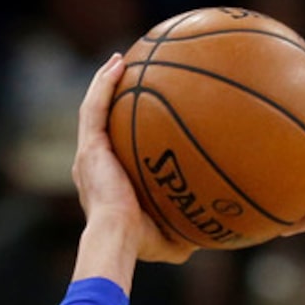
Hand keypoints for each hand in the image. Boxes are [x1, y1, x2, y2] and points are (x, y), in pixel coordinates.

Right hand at [73, 56, 193, 265]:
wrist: (117, 238)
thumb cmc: (141, 244)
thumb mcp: (172, 240)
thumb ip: (188, 233)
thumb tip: (214, 232)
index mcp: (108, 183)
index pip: (115, 149)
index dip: (123, 129)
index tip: (141, 114)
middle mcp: (94, 166)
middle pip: (102, 123)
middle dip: (113, 99)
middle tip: (130, 78)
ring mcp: (89, 155)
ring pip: (94, 109)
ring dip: (105, 82)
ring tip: (120, 60)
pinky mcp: (89, 147)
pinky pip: (94, 107)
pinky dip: (104, 84)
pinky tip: (118, 63)